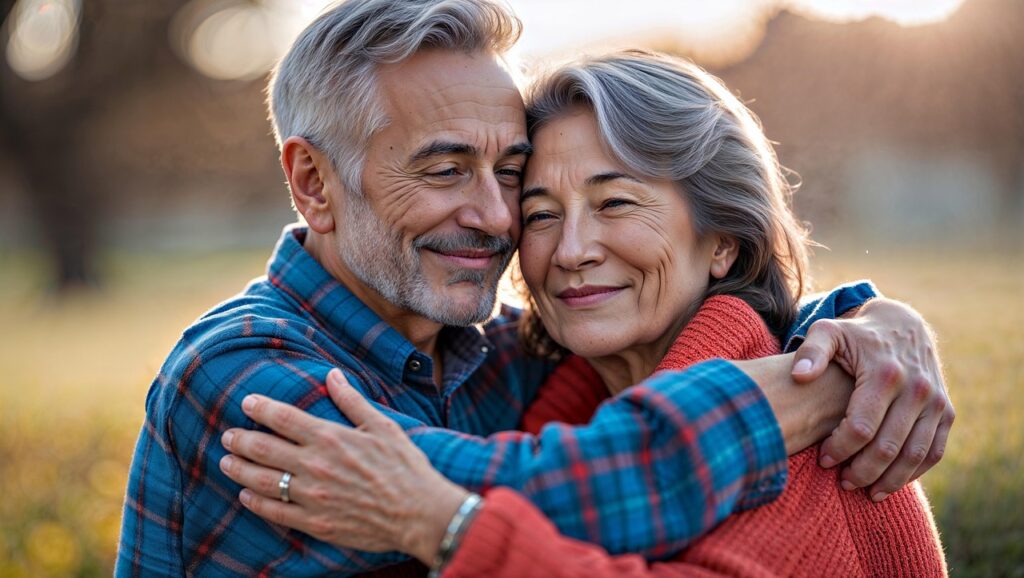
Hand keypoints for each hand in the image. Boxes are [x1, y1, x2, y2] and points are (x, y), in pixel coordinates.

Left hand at [218, 369, 468, 562]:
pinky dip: (255, 502)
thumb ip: (352, 400)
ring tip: (226, 462)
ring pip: (261, 481)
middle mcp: (315, 466)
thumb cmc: (405, 467)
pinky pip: (275, 511)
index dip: (260, 408)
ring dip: (239, 469)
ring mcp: (312, 496)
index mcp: (330, 437)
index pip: (283, 418)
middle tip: (228, 434)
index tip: (246, 403)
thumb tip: (333, 374)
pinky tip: (246, 496)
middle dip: (240, 439)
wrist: (419, 514)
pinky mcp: (315, 523)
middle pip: (263, 449)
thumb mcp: (383, 426)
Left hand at [791, 297, 952, 500]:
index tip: (823, 459)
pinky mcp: (946, 411)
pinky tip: (891, 483)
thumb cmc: (856, 334)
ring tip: (866, 492)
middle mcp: (916, 389)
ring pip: (914, 456)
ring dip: (890, 481)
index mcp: (884, 374)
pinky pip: (934, 452)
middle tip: (842, 482)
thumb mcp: (828, 331)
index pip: (861, 428)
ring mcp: (935, 402)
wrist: (902, 324)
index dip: (840, 449)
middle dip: (862, 471)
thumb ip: (811, 351)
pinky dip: (914, 472)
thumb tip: (799, 376)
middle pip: (887, 447)